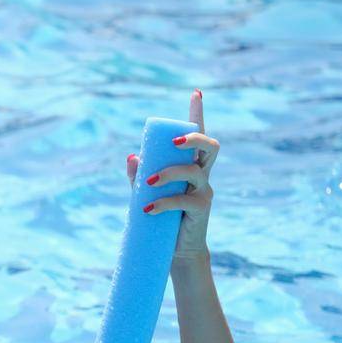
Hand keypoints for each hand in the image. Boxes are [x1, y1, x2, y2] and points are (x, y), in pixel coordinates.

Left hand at [126, 89, 217, 258]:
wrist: (176, 250)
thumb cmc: (162, 216)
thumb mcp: (147, 193)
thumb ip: (139, 175)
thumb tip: (132, 156)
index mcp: (190, 164)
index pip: (198, 135)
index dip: (198, 113)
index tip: (196, 92)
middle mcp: (202, 174)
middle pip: (210, 146)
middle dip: (194, 137)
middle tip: (173, 141)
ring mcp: (204, 190)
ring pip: (195, 170)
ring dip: (170, 172)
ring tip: (148, 183)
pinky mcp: (201, 209)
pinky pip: (184, 200)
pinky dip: (164, 202)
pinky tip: (147, 208)